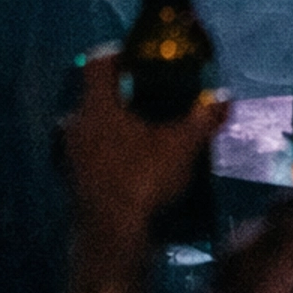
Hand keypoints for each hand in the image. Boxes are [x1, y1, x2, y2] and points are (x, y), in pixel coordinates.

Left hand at [59, 49, 229, 251]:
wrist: (112, 238)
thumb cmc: (143, 181)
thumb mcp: (181, 147)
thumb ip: (202, 119)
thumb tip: (224, 97)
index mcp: (96, 106)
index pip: (97, 62)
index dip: (119, 54)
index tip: (141, 59)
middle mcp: (75, 124)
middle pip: (94, 94)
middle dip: (121, 93)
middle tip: (150, 97)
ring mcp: (69, 155)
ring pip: (90, 126)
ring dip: (113, 125)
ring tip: (145, 132)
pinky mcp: (72, 181)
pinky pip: (89, 153)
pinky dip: (108, 151)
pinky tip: (133, 165)